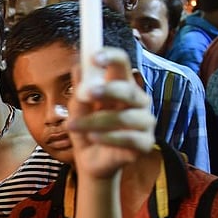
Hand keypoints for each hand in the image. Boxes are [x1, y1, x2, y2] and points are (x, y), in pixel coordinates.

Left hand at [68, 48, 154, 178]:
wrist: (91, 160)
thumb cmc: (87, 128)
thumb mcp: (77, 108)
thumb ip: (79, 89)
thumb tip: (78, 66)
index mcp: (122, 85)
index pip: (122, 64)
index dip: (111, 57)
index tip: (94, 57)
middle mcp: (138, 101)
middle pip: (129, 90)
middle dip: (107, 90)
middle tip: (85, 93)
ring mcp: (144, 123)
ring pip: (124, 118)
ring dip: (94, 121)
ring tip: (72, 125)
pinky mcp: (145, 143)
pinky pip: (129, 139)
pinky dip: (108, 138)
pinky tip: (92, 137)